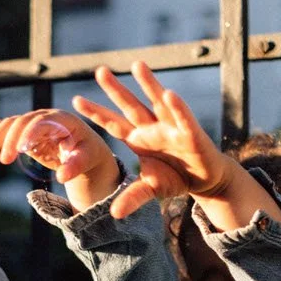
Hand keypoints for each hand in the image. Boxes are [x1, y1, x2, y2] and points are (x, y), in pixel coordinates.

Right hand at [0, 109, 118, 211]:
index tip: (21, 149)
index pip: (41, 123)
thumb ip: (75, 166)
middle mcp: (45, 117)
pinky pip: (6, 128)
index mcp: (62, 119)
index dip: (29, 134)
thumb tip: (62, 177)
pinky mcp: (24, 131)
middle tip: (3, 160)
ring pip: (10, 124)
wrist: (84, 150)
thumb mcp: (87, 159)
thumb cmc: (88, 153)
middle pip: (22, 122)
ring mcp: (33, 122)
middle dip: (10, 139)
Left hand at [73, 61, 231, 217]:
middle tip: (100, 71)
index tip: (75, 100)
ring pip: (156, 101)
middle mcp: (152, 128)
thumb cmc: (175, 178)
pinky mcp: (190, 134)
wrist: (204, 180)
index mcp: (138, 138)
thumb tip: (113, 215)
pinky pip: (182, 119)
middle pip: (130, 106)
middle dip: (115, 90)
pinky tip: (169, 93)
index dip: (96, 113)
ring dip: (148, 83)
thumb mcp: (150, 190)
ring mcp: (171, 127)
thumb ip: (132, 198)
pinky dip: (176, 107)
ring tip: (137, 65)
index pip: (113, 123)